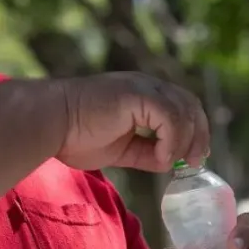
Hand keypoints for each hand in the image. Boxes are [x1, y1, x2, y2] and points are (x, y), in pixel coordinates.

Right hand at [56, 72, 209, 171]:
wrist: (49, 124)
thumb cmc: (74, 136)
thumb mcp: (120, 150)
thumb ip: (145, 152)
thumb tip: (167, 161)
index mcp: (143, 95)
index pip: (183, 107)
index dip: (194, 132)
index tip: (195, 157)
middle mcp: (147, 86)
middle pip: (190, 105)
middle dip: (199, 135)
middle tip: (196, 161)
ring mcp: (143, 88)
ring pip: (184, 111)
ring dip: (186, 141)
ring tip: (172, 162)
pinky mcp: (138, 96)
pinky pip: (170, 119)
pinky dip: (171, 141)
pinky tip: (160, 158)